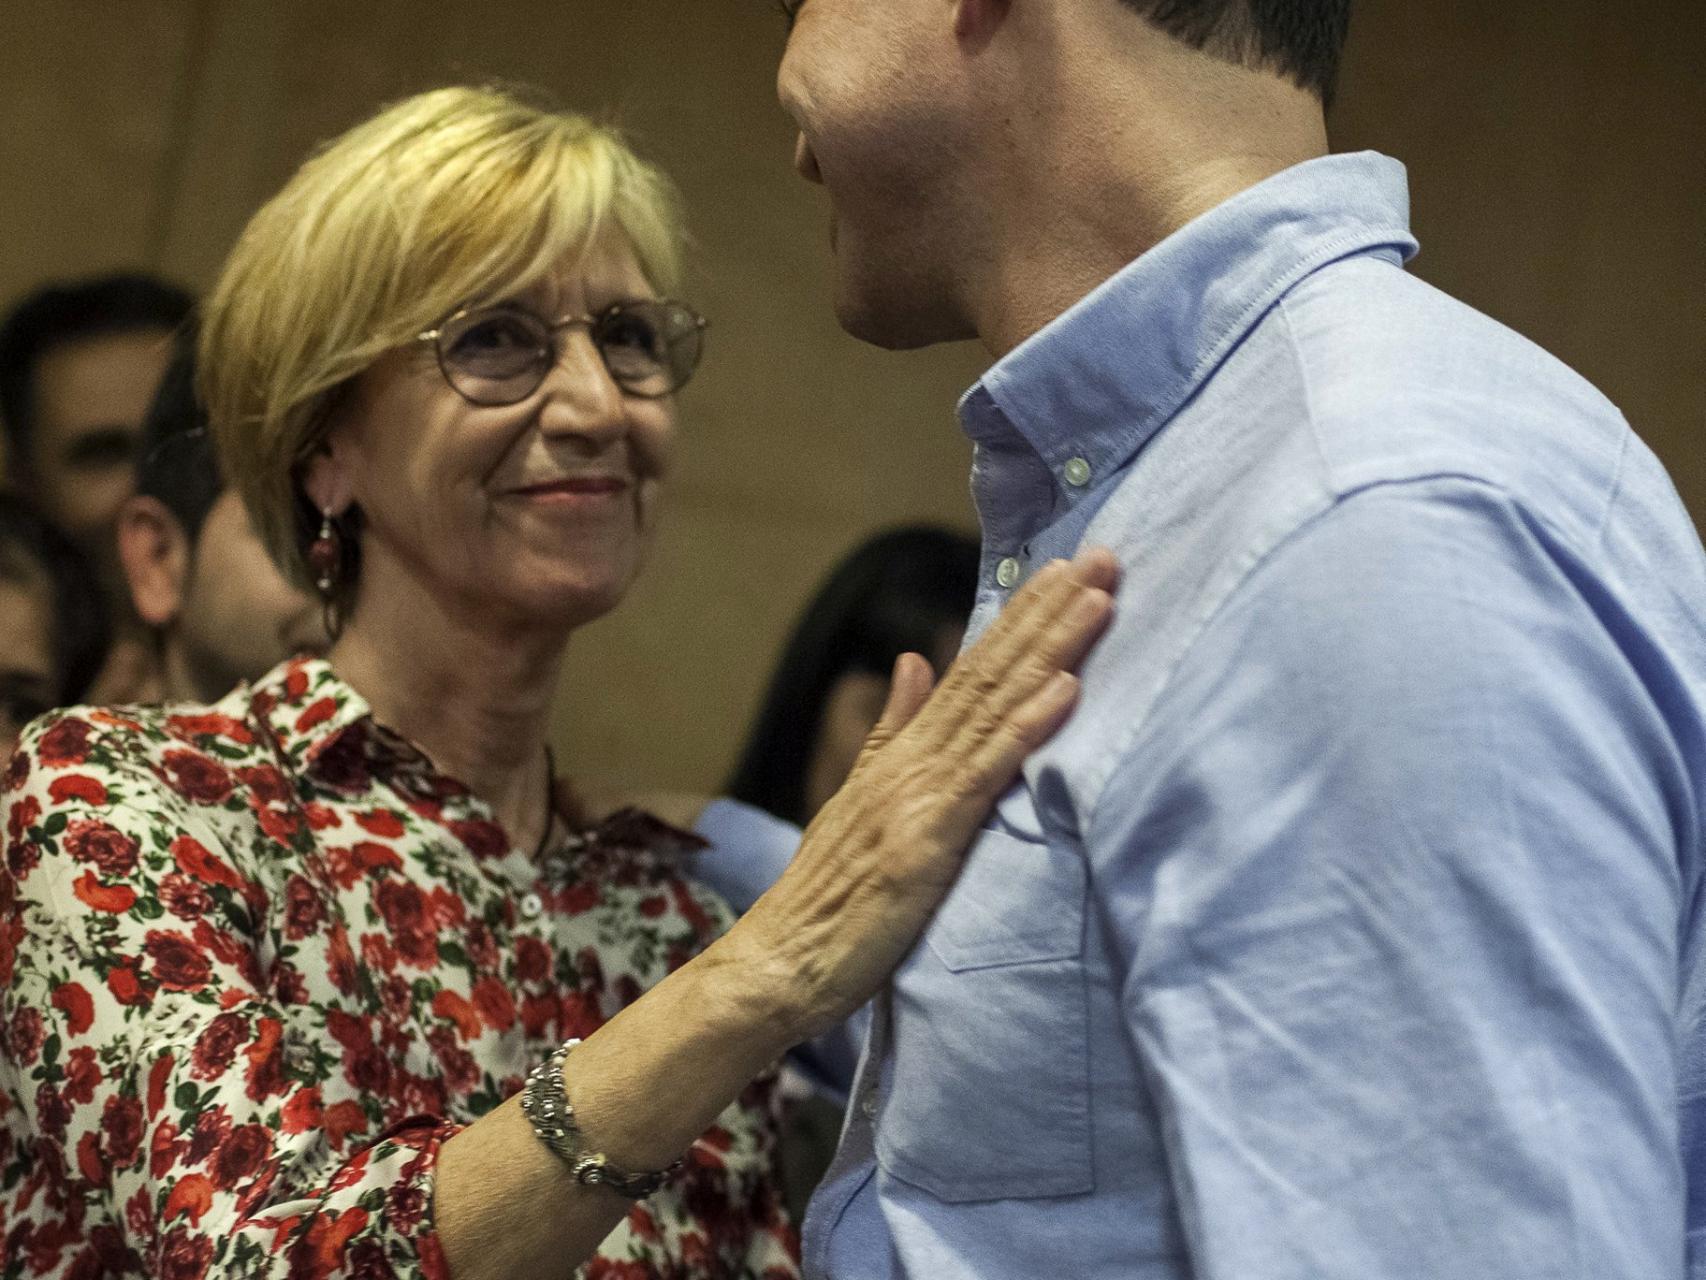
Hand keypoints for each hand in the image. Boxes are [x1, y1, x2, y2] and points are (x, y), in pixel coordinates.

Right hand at [729, 547, 1118, 1041]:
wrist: (783, 959)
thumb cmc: (829, 897)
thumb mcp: (861, 799)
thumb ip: (892, 728)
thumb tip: (917, 660)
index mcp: (903, 751)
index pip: (972, 668)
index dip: (1020, 617)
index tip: (1067, 570)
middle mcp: (913, 757)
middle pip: (990, 670)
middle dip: (1048, 610)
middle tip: (1104, 555)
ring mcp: (920, 791)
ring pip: (995, 705)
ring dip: (1050, 648)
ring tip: (1097, 598)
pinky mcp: (929, 835)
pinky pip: (987, 771)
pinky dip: (1028, 727)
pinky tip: (1067, 688)